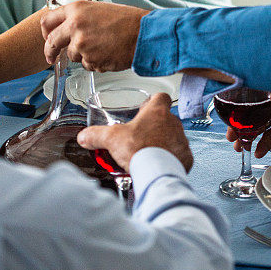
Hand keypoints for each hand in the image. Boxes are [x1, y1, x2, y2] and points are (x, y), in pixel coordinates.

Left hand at [41, 1, 149, 71]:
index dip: (45, 32)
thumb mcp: (98, 9)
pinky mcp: (90, 60)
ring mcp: (81, 45)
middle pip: (52, 42)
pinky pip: (87, 64)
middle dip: (50, 52)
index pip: (47, 21)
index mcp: (76, 10)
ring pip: (73, 55)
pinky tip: (108, 52)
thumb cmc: (126, 20)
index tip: (47, 39)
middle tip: (51, 58)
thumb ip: (79, 18)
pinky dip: (95, 61)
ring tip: (102, 46)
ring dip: (82, 54)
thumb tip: (66, 29)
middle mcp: (75, 26)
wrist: (143, 33)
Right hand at [77, 92, 193, 171]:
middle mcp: (173, 123)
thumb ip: (96, 135)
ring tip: (148, 153)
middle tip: (141, 137)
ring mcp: (181, 140)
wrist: (156, 172)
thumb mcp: (111, 139)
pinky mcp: (186, 157)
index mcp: (157, 112)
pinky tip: (159, 164)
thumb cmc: (139, 151)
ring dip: (163, 142)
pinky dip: (171, 159)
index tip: (146, 107)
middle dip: (154, 126)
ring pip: (173, 137)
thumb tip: (84, 136)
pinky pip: (179, 154)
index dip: (153, 101)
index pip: (160, 97)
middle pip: (165, 119)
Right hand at [227, 92, 270, 157]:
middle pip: (253, 113)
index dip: (240, 106)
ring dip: (249, 136)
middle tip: (232, 136)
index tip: (230, 116)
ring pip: (260, 126)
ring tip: (240, 146)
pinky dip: (264, 143)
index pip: (253, 96)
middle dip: (240, 124)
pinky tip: (257, 150)